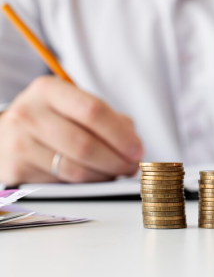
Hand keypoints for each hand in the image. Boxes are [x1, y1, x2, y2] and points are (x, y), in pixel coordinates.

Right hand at [0, 76, 143, 184]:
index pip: (93, 111)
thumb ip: (110, 120)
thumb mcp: (76, 107)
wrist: (8, 134)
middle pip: (85, 144)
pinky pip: (61, 184)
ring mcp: (18, 142)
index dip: (121, 135)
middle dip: (116, 160)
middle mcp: (28, 114)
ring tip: (117, 173)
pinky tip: (94, 179)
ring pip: (75, 169)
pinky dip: (85, 186)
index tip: (137, 150)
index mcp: (48, 90)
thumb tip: (134, 144)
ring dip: (104, 176)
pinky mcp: (15, 170)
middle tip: (131, 167)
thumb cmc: (53, 119)